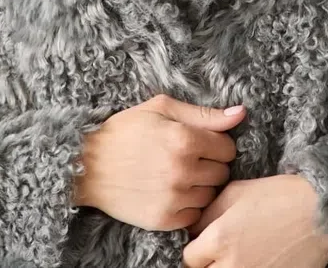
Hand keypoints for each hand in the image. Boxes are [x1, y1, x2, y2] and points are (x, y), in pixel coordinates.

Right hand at [73, 94, 246, 231]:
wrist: (87, 165)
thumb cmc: (125, 131)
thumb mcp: (162, 108)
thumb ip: (204, 113)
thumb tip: (240, 113)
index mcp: (184, 138)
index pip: (228, 147)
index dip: (216, 142)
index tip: (199, 141)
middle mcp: (182, 170)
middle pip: (223, 172)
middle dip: (210, 163)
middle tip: (187, 157)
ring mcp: (174, 198)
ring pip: (211, 195)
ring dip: (200, 185)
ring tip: (177, 174)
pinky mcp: (164, 220)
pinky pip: (194, 216)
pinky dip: (187, 205)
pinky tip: (170, 191)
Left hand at [182, 174, 327, 267]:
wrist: (318, 212)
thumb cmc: (277, 196)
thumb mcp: (236, 192)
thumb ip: (208, 212)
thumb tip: (194, 229)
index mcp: (219, 240)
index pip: (189, 258)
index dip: (195, 246)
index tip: (204, 240)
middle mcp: (232, 266)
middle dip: (207, 262)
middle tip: (221, 248)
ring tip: (238, 253)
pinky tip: (255, 259)